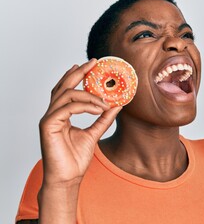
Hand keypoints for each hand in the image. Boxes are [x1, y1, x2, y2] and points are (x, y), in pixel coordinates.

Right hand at [39, 59, 121, 185]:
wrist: (68, 178)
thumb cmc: (76, 159)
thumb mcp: (94, 133)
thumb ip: (103, 119)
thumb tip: (117, 105)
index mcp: (61, 114)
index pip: (67, 90)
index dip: (77, 75)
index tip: (91, 66)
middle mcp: (53, 114)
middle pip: (63, 86)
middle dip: (79, 72)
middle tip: (93, 63)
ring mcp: (49, 119)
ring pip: (66, 95)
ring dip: (88, 94)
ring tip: (104, 101)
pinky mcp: (48, 125)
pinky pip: (67, 108)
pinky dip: (84, 105)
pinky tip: (97, 109)